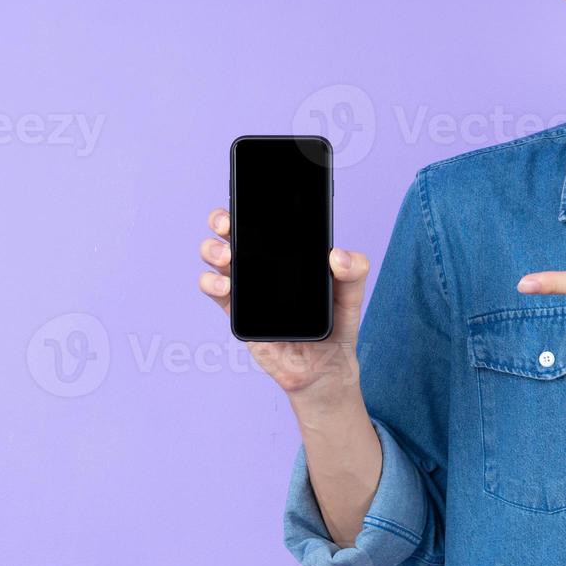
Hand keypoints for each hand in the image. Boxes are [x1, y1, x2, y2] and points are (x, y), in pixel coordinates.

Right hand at [197, 206, 369, 400]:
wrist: (324, 367)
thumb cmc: (337, 324)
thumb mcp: (352, 294)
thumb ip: (354, 271)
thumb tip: (338, 255)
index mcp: (290, 253)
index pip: (267, 222)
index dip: (253, 206)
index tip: (249, 198)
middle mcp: (264, 264)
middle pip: (233, 233)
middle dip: (223, 221)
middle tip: (227, 224)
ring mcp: (248, 286)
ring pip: (217, 257)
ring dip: (213, 250)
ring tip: (227, 257)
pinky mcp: (237, 310)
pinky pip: (215, 291)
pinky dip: (211, 284)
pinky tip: (223, 285)